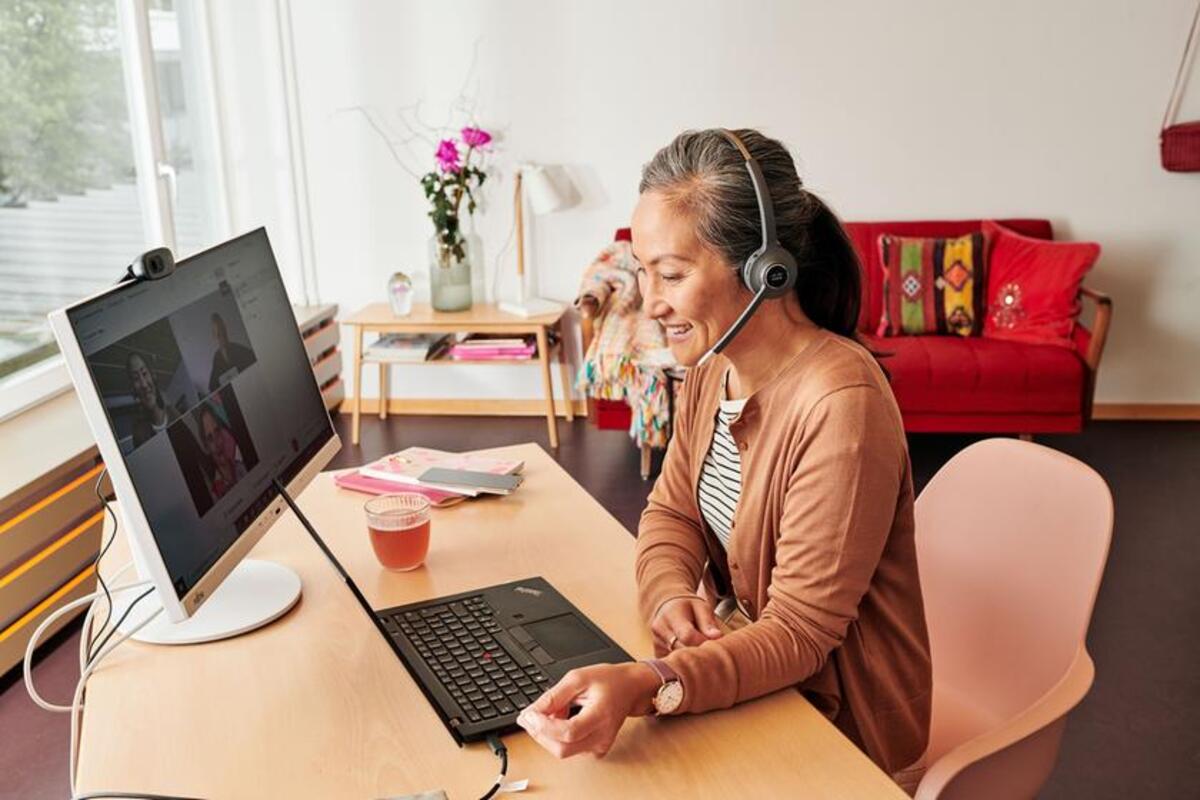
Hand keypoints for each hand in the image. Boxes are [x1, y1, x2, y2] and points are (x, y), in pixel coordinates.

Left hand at [516, 663, 660, 757]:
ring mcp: (599, 746)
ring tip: (554, 711)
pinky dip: (557, 737)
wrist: (630, 688)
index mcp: (601, 715)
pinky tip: (562, 719)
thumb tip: (530, 714)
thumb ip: (553, 697)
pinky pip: (569, 749)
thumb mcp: (577, 678)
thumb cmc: (608, 680)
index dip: (544, 727)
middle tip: (531, 715)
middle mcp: (602, 736)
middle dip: (540, 733)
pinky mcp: (596, 750)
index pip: (568, 733)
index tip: (528, 715)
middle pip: (562, 749)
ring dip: (548, 734)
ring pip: (562, 751)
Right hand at [651, 596, 721, 655]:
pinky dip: (685, 662)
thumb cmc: (688, 608)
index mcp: (671, 614)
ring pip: (680, 659)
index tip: (714, 643)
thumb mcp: (701, 607)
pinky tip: (690, 653)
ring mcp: (657, 643)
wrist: (667, 609)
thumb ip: (708, 622)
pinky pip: (675, 664)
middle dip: (700, 651)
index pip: (688, 636)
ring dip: (693, 657)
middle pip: (684, 650)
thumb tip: (717, 636)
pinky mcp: (658, 654)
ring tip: (700, 648)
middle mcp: (660, 629)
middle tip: (709, 648)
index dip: (704, 642)